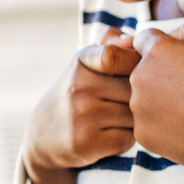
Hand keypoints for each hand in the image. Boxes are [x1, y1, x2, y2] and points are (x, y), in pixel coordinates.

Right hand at [21, 30, 139, 183]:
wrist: (43, 135)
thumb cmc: (77, 94)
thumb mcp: (85, 65)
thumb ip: (111, 44)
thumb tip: (132, 40)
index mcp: (79, 63)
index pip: (113, 55)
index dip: (133, 62)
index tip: (135, 71)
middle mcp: (78, 87)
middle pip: (134, 89)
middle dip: (140, 97)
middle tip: (126, 102)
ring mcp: (81, 116)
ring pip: (134, 115)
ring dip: (135, 120)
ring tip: (118, 119)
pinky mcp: (86, 143)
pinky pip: (127, 138)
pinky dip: (125, 138)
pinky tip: (111, 135)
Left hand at [130, 18, 183, 171]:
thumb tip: (171, 32)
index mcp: (154, 52)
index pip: (143, 40)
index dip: (163, 48)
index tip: (180, 61)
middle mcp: (138, 78)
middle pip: (141, 70)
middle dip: (159, 74)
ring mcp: (137, 108)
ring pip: (143, 98)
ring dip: (158, 99)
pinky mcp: (142, 134)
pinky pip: (147, 123)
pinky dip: (161, 124)